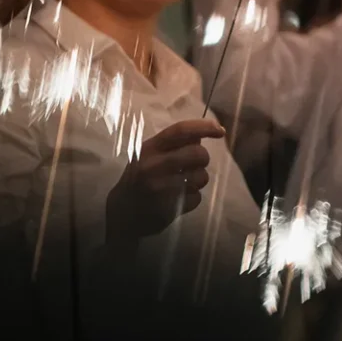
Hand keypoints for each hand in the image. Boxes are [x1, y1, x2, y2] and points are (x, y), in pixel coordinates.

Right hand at [105, 119, 224, 245]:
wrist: (121, 213)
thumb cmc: (140, 178)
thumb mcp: (149, 155)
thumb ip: (173, 143)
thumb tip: (201, 135)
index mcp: (149, 149)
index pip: (181, 130)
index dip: (205, 127)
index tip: (220, 131)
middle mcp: (153, 166)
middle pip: (198, 154)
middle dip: (203, 158)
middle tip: (195, 164)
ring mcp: (161, 189)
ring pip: (202, 177)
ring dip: (199, 179)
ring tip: (184, 183)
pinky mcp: (169, 208)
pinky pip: (197, 198)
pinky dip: (192, 198)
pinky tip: (178, 199)